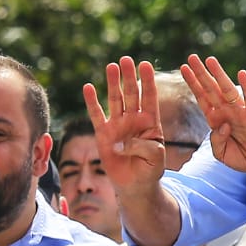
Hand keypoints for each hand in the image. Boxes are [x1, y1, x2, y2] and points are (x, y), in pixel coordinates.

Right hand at [83, 57, 166, 193]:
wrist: (136, 185)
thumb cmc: (150, 169)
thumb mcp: (156, 157)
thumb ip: (145, 146)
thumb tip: (123, 142)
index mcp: (151, 122)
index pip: (149, 97)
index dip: (147, 82)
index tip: (146, 65)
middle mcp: (134, 120)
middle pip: (131, 94)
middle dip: (129, 77)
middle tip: (127, 59)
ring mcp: (118, 126)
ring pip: (115, 100)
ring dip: (113, 83)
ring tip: (112, 66)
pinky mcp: (103, 135)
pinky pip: (96, 116)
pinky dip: (92, 102)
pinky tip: (89, 87)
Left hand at [180, 55, 245, 175]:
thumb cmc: (243, 157)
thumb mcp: (221, 154)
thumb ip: (216, 141)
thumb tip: (221, 125)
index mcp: (216, 120)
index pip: (202, 98)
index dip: (193, 83)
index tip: (183, 68)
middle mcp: (227, 112)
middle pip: (211, 89)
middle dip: (201, 74)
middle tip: (192, 57)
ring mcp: (241, 112)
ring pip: (227, 90)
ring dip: (219, 75)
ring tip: (210, 60)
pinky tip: (242, 74)